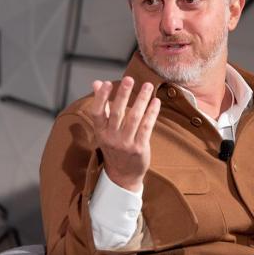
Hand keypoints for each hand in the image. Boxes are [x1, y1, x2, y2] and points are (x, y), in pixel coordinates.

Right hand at [90, 76, 160, 191]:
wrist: (123, 175)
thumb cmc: (114, 146)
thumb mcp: (104, 129)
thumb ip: (102, 105)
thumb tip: (96, 83)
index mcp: (100, 132)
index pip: (97, 112)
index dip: (101, 98)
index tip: (106, 83)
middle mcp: (111, 138)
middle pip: (117, 113)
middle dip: (123, 95)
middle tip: (129, 79)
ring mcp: (126, 144)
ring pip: (134, 118)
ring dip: (142, 100)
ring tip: (148, 86)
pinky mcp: (140, 148)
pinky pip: (147, 127)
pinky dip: (152, 113)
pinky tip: (156, 102)